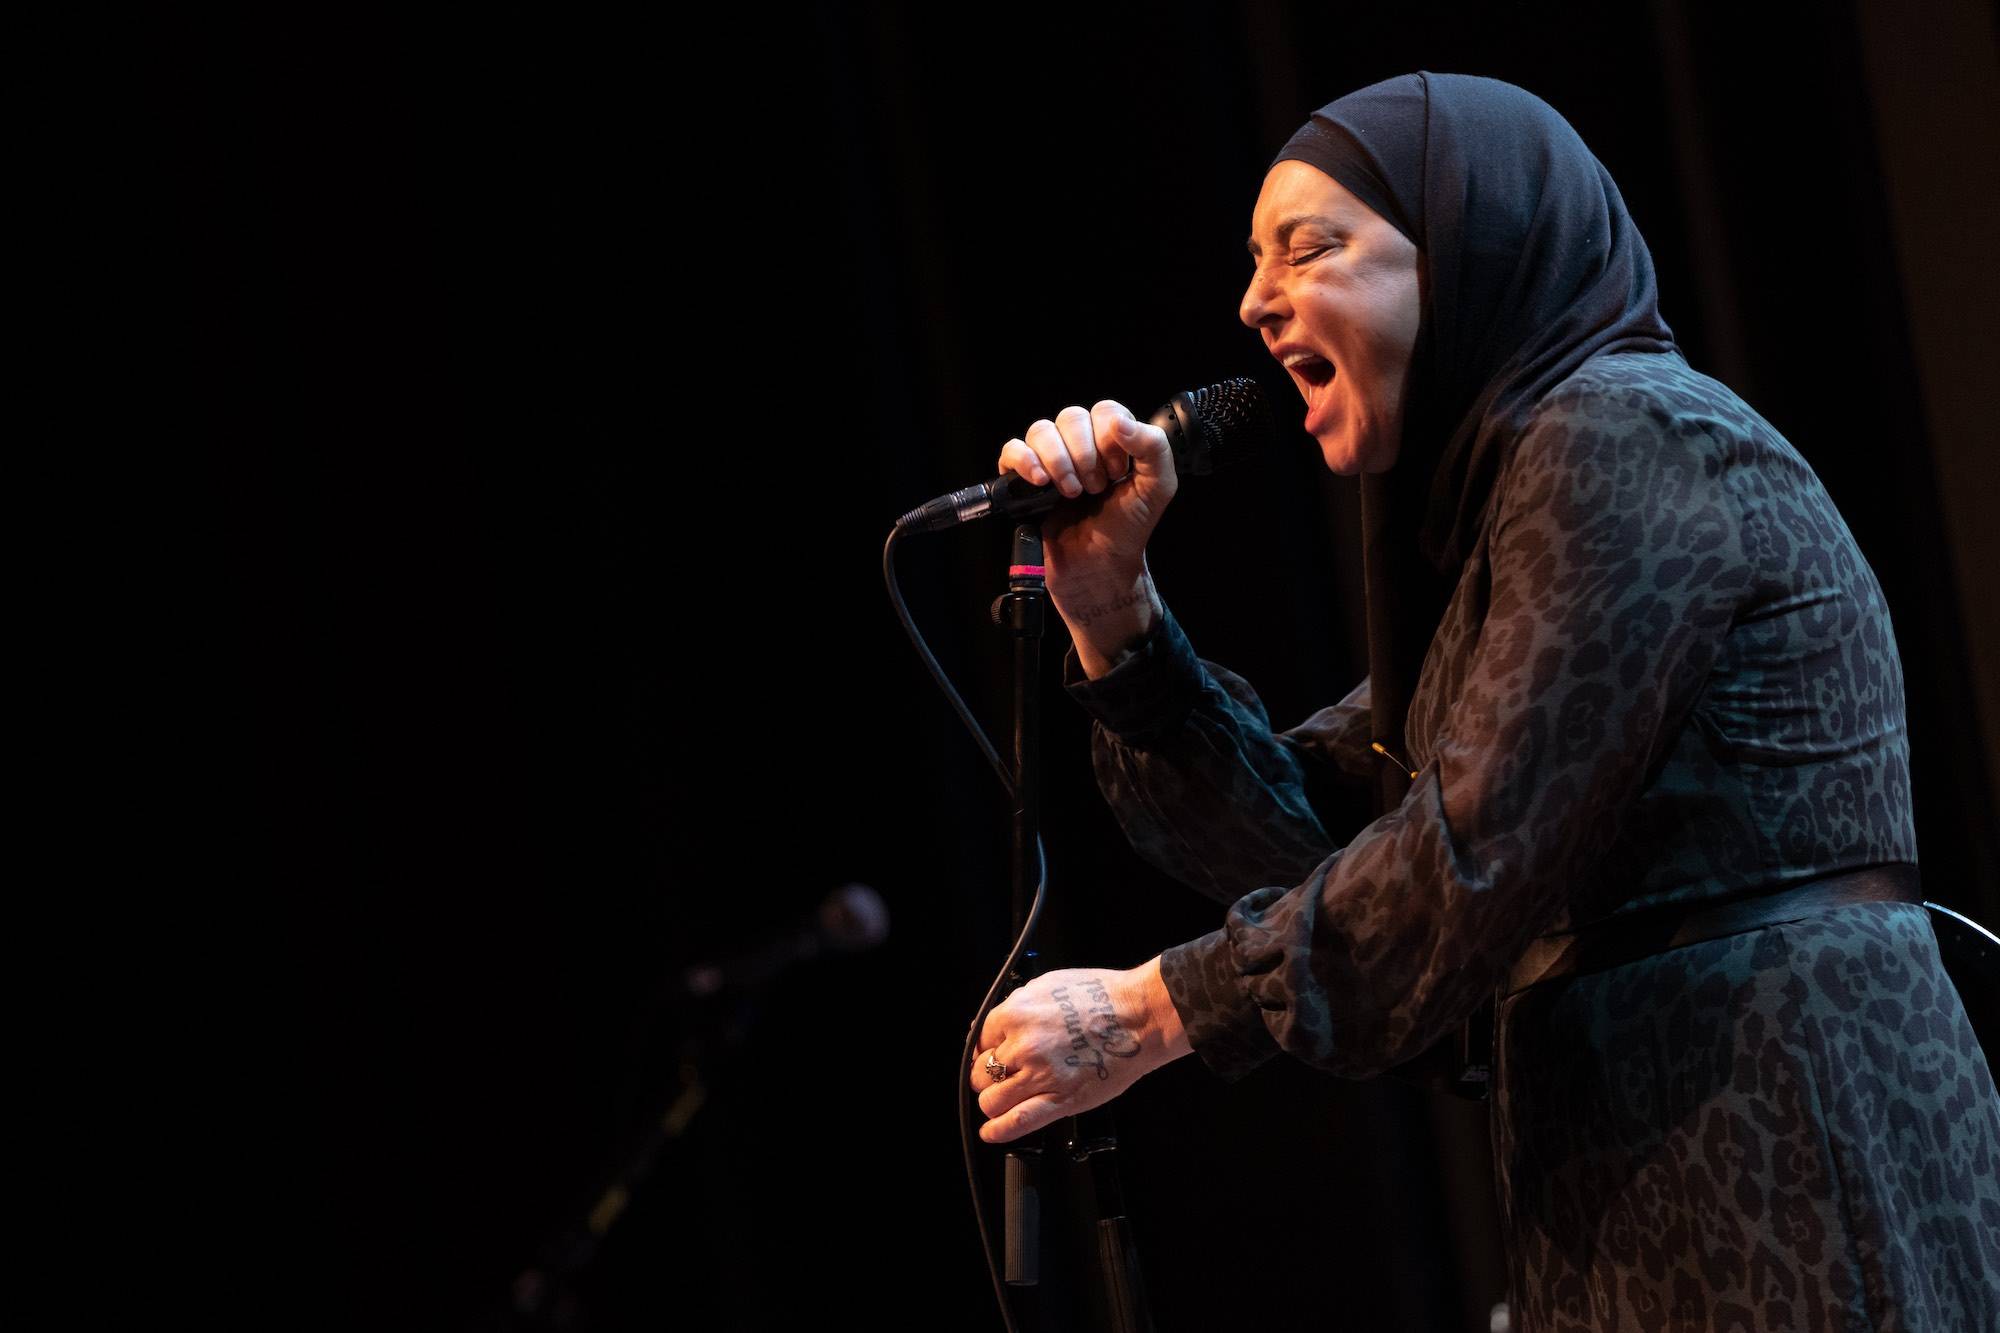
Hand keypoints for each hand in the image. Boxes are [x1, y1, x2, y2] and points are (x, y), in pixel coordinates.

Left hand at [969, 958, 1191, 1144]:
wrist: (1140, 1016)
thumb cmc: (1102, 996)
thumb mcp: (1049, 984)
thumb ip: (1017, 1006)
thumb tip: (994, 1026)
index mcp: (1017, 1014)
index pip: (980, 1040)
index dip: (986, 1049)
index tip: (992, 1055)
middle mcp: (1023, 1046)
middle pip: (981, 1073)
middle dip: (987, 1076)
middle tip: (1001, 1076)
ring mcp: (1040, 1076)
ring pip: (992, 1101)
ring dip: (994, 1102)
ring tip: (1004, 1099)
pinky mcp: (1061, 1101)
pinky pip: (1017, 1122)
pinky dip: (997, 1131)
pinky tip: (991, 1132)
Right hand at [995, 402, 1177, 671]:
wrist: (1099, 566)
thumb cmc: (1128, 528)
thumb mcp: (1158, 487)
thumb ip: (1154, 448)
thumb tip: (1119, 422)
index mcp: (1111, 439)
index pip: (1105, 411)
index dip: (1110, 439)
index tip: (1118, 473)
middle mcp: (1079, 444)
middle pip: (1071, 417)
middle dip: (1085, 454)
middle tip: (1096, 489)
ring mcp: (1050, 460)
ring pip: (1040, 430)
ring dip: (1058, 460)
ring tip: (1071, 493)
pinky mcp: (1024, 479)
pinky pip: (1012, 450)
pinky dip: (1025, 461)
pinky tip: (1040, 482)